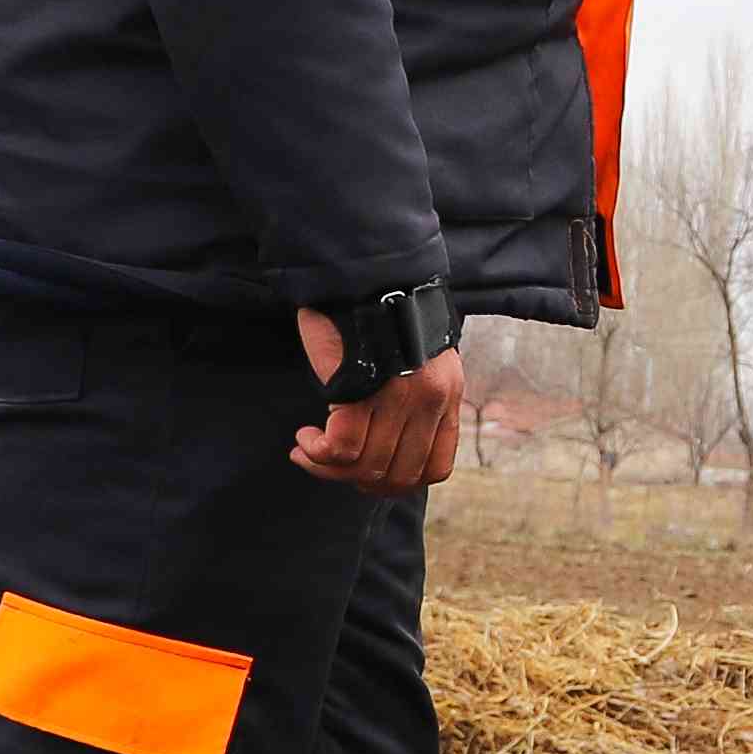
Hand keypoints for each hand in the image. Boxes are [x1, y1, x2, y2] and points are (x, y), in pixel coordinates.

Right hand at [290, 313, 468, 490]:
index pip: (436, 468)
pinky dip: (318, 452)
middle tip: (327, 465)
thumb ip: (411, 401)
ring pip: (366, 466)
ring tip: (307, 449)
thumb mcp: (415, 358)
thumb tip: (382, 444)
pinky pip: (341, 448)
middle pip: (398, 476)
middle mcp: (430, 401)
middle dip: (358, 481)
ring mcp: (399, 397)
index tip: (365, 473)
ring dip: (328, 468)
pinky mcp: (363, 390)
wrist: (363, 271)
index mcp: (447, 396)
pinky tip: (305, 437)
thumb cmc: (379, 312)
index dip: (398, 482)